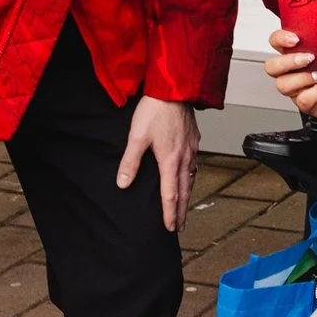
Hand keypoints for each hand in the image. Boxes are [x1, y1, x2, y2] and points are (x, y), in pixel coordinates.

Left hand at [118, 96, 200, 232]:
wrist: (174, 89)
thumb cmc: (155, 110)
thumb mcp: (137, 137)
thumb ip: (130, 163)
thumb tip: (123, 184)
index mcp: (171, 161)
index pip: (170, 194)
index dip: (169, 213)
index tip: (170, 228)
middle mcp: (185, 158)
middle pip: (184, 191)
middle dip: (181, 211)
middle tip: (180, 226)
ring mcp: (191, 149)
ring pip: (191, 179)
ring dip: (187, 196)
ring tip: (184, 207)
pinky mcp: (193, 140)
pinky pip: (194, 165)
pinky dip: (191, 178)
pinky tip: (188, 177)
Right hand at [262, 28, 316, 122]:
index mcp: (295, 53)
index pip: (275, 42)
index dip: (279, 39)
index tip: (295, 39)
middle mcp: (292, 72)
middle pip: (271, 67)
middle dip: (288, 61)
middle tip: (309, 58)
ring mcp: (298, 89)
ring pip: (283, 85)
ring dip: (303, 77)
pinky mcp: (307, 104)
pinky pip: (303, 100)